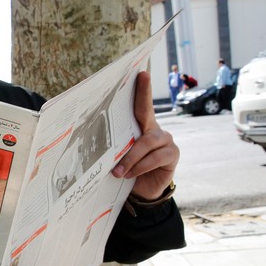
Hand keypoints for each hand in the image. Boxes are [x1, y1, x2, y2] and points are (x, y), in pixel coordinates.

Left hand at [111, 71, 178, 199]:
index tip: (141, 73)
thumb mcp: (118, 156)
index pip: (141, 106)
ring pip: (147, 142)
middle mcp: (155, 129)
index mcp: (141, 127)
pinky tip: (129, 174)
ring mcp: (166, 140)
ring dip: (130, 157)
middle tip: (141, 78)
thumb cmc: (128, 170)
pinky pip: (155, 157)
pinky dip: (139, 166)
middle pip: (146, 112)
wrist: (142, 192)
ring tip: (117, 171)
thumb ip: (115, 146)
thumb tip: (92, 139)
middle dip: (142, 94)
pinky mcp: (172, 154)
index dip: (142, 89)